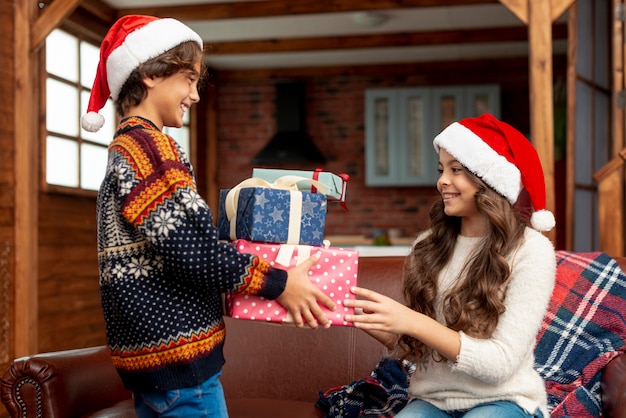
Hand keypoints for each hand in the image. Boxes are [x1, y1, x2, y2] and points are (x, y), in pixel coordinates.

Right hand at [277, 252, 335, 327]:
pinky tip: (302, 326)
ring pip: (310, 319)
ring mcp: (301, 306)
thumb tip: (319, 253)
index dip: (330, 305)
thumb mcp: (302, 268)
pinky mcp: (293, 309)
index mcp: (313, 291)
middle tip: (328, 325)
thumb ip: (311, 262)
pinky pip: (298, 319)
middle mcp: (309, 301)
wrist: (278, 283)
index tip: (333, 308)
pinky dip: (300, 324)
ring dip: (314, 324)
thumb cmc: (290, 276)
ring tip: (316, 327)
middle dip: (324, 320)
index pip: (325, 300)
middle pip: (319, 313)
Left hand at [345, 287, 460, 359]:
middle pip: (367, 305)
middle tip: (344, 302)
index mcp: (385, 300)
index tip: (351, 288)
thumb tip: (362, 309)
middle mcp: (384, 308)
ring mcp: (384, 319)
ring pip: (367, 318)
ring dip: (355, 317)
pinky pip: (371, 326)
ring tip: (345, 317)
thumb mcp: (388, 304)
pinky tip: (355, 325)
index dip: (360, 291)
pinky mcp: (385, 327)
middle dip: (354, 303)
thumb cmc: (398, 311)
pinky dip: (363, 326)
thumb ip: (375, 305)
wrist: (412, 322)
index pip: (371, 294)